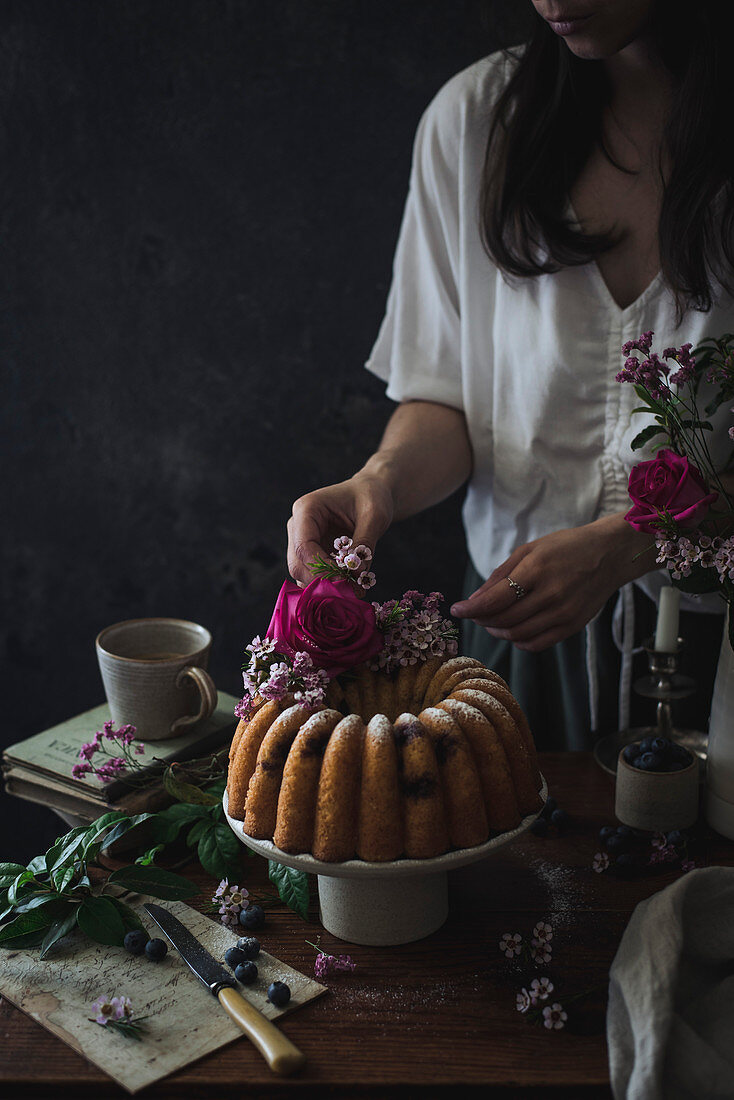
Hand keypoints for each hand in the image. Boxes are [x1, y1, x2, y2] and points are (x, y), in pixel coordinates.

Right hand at [287, 472, 393, 585]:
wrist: (370, 494)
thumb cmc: (371, 497)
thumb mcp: (374, 516)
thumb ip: (365, 542)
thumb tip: (356, 573)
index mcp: (307, 509)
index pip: (303, 546)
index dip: (321, 568)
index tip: (346, 582)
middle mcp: (297, 526)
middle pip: (297, 564)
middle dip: (323, 581)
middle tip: (352, 591)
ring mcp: (301, 541)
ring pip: (303, 574)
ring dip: (326, 585)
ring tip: (355, 589)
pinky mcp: (311, 554)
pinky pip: (313, 575)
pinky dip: (330, 584)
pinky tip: (351, 585)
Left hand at [450, 516, 656, 651]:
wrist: (610, 555)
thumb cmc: (566, 547)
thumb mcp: (530, 549)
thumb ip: (501, 574)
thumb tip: (475, 599)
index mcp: (537, 569)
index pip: (494, 599)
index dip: (471, 608)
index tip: (457, 610)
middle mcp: (551, 594)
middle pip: (504, 619)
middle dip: (481, 619)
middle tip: (474, 613)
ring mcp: (564, 613)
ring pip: (518, 634)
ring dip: (497, 631)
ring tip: (490, 622)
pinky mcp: (573, 626)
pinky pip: (537, 644)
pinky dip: (519, 641)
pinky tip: (512, 631)